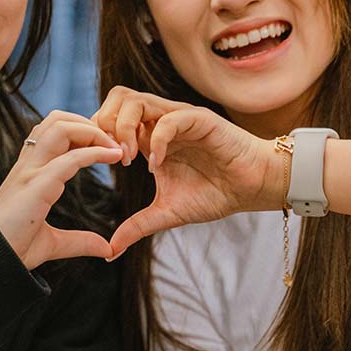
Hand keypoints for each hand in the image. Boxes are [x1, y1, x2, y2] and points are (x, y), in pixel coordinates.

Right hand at [0, 111, 122, 268]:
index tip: (107, 149)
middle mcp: (28, 166)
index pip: (53, 133)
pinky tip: (114, 157)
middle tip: (113, 143)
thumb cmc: (13, 251)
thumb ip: (79, 241)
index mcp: (29, 173)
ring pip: (60, 127)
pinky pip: (70, 158)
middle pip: (57, 120)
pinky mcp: (36, 186)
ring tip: (114, 148)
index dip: (82, 133)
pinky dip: (95, 152)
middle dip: (88, 123)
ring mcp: (30, 172)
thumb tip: (105, 248)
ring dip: (92, 131)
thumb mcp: (52, 243)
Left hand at [92, 87, 280, 255]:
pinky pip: (169, 118)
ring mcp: (179, 118)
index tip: (97, 165)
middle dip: (105, 126)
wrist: (253, 188)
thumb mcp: (167, 213)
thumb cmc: (215, 194)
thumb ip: (137, 226)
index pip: (109, 117)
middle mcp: (160, 122)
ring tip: (130, 159)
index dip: (97, 136)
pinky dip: (157, 139)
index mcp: (149, 137)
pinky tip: (157, 164)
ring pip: (137, 100)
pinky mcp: (200, 120)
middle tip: (112, 159)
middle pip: (117, 98)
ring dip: (125, 128)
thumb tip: (109, 252)